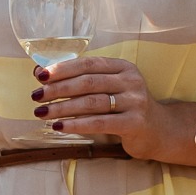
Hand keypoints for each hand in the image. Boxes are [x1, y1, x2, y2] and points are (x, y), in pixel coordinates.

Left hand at [33, 55, 157, 148]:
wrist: (159, 131)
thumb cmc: (125, 108)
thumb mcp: (107, 89)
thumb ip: (80, 80)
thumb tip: (41, 73)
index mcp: (123, 67)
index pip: (88, 64)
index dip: (63, 69)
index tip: (40, 76)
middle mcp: (131, 81)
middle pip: (87, 82)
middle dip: (58, 89)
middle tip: (36, 96)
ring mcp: (135, 102)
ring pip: (91, 102)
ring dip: (62, 108)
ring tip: (41, 113)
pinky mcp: (135, 123)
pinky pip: (100, 122)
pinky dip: (76, 124)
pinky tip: (59, 126)